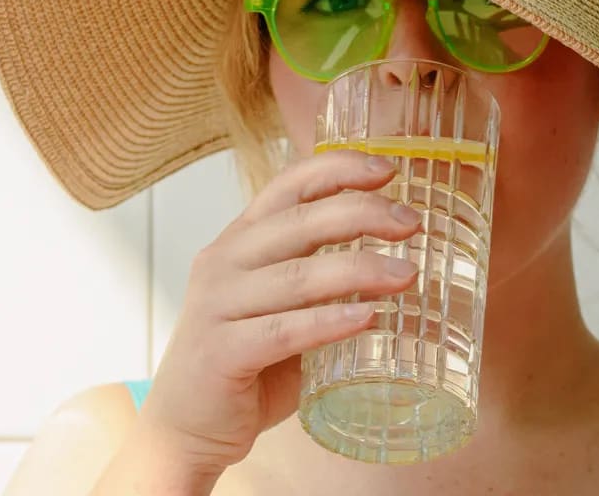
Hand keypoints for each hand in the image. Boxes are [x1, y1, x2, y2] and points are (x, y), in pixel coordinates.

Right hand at [136, 150, 422, 475]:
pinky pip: (284, 330)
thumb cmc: (247, 364)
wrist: (186, 428)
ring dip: (359, 269)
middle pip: (301, 221)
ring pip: (298, 275)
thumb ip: (323, 281)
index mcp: (240, 240)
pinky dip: (329, 322)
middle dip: (362, 214)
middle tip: (411, 222)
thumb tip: (398, 262)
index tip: (387, 170)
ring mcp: (217, 306)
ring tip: (407, 274)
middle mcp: (223, 262)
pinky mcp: (220, 352)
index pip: (288, 185)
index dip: (338, 169)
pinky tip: (368, 318)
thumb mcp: (284, 307)